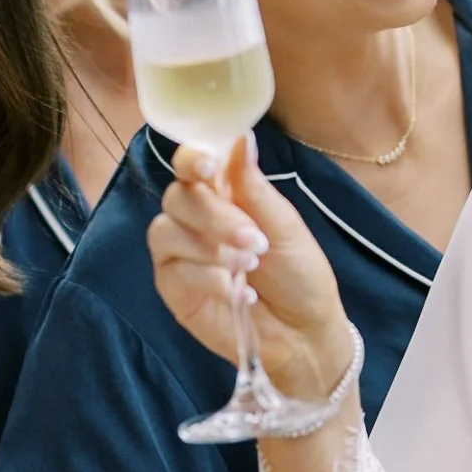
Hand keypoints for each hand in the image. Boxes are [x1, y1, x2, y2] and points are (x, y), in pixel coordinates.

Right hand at [148, 139, 351, 402]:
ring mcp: (180, 254)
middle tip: (255, 240)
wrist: (304, 333)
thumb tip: (241, 138)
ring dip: (211, 249)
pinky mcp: (174, 288)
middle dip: (214, 216)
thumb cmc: (300, 275)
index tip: (208, 166)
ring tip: (250, 267)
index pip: (193, 166)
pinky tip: (240, 294)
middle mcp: (196, 220)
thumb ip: (255, 187)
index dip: (192, 159)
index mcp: (226, 196)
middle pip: (177, 197)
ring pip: (166, 232)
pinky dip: (209, 280)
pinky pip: (173, 271)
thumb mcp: (286, 227)